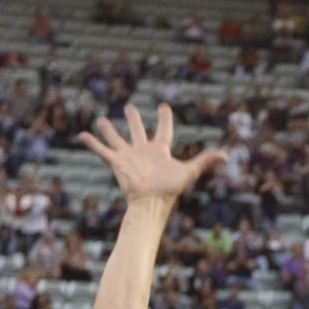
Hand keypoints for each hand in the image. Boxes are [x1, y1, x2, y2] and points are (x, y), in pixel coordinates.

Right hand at [79, 103, 225, 204]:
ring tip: (101, 120)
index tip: (164, 106)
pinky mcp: (116, 162)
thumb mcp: (189, 171)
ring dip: (109, 129)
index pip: (163, 130)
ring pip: (117, 138)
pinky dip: (92, 143)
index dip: (164, 118)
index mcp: (159, 150)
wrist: (151, 201)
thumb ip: (205, 161)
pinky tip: (82, 135)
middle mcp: (142, 151)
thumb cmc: (170, 188)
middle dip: (133, 119)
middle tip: (129, 107)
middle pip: (137, 130)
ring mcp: (128, 156)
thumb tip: (226, 155)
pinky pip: (102, 150)